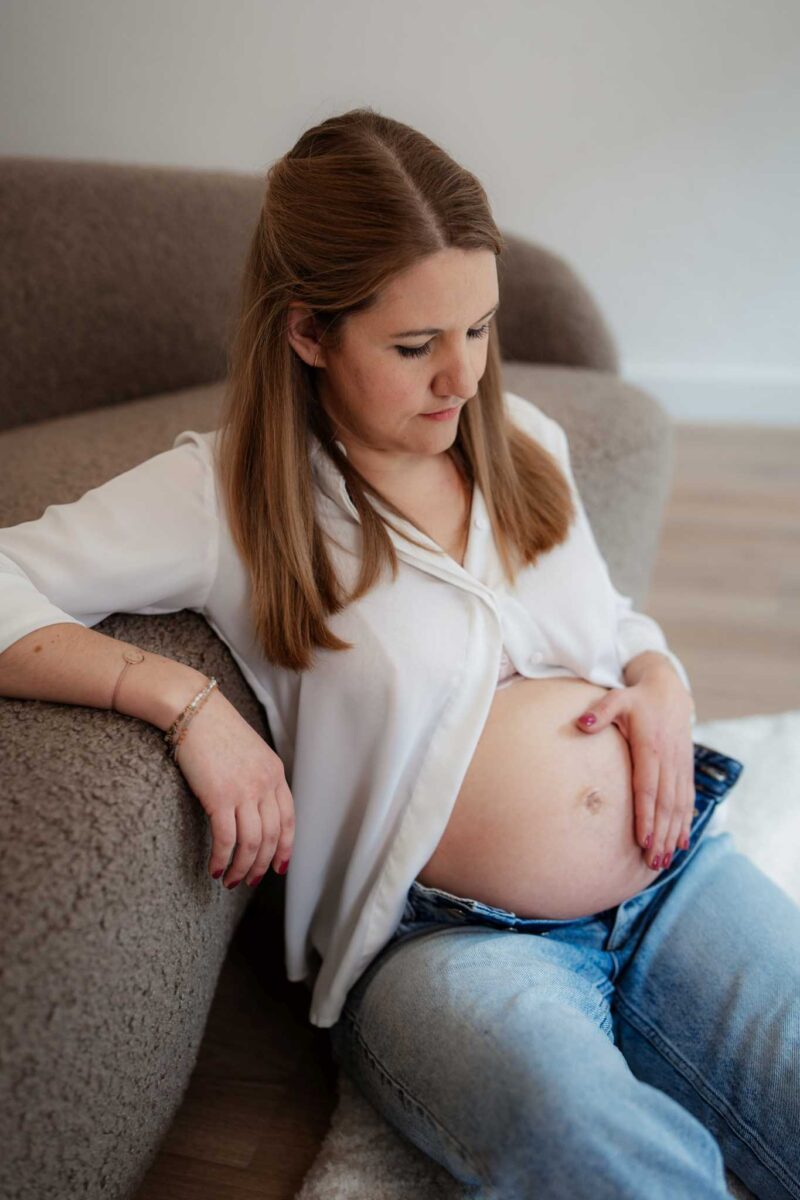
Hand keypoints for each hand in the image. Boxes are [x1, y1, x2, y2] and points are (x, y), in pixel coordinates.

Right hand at [173, 688, 294, 887]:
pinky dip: (222, 859)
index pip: (288, 819)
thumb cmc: (214, 729)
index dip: (285, 847)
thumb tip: (254, 809)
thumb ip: (257, 777)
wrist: (193, 708)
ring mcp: (245, 790)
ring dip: (241, 869)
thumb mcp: (249, 751)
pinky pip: (226, 839)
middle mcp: (265, 783)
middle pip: (271, 836)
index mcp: (275, 772)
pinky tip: (214, 868)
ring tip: (229, 880)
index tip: (278, 867)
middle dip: (262, 865)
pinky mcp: (220, 796)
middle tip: (249, 882)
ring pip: (251, 844)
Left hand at [574, 667, 695, 870]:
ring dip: (672, 835)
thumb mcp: (617, 698)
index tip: (641, 838)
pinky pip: (688, 800)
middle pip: (665, 804)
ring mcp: (680, 766)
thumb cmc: (636, 697)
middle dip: (659, 835)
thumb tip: (583, 723)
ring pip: (678, 806)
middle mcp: (669, 760)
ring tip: (664, 861)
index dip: (646, 814)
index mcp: (651, 747)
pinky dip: (685, 823)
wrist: (669, 689)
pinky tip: (682, 844)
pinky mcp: (685, 769)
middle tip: (651, 862)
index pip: (648, 787)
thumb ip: (601, 710)